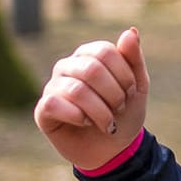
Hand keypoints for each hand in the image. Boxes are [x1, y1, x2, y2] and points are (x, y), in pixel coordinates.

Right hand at [33, 27, 150, 170]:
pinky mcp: (43, 110)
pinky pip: (54, 104)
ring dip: (101, 111)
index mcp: (89, 55)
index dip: (123, 74)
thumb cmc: (124, 114)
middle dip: (114, 94)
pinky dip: (78, 117)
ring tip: (107, 123)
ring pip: (76, 90)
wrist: (114, 150)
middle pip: (91, 69)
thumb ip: (133, 59)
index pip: (105, 51)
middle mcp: (67, 67)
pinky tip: (85, 123)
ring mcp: (53, 87)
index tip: (131, 92)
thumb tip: (130, 31)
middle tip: (120, 108)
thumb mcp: (137, 87)